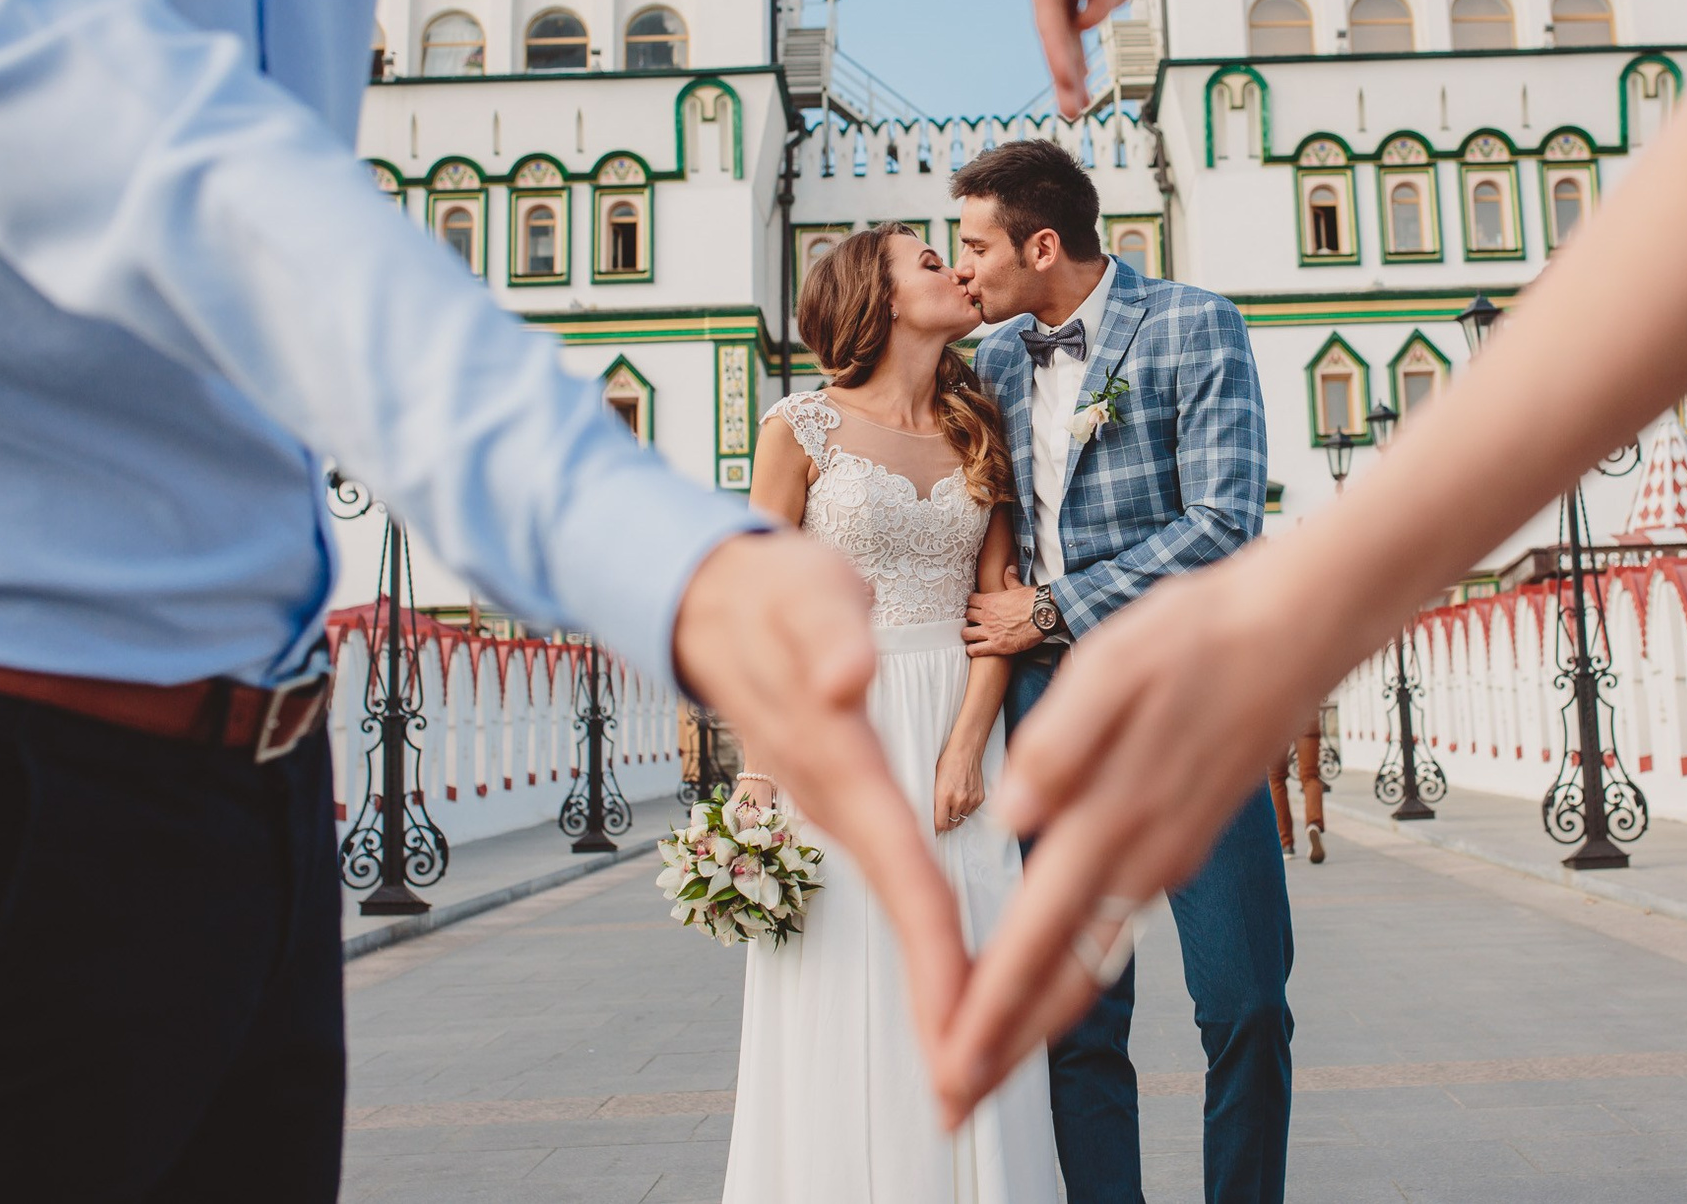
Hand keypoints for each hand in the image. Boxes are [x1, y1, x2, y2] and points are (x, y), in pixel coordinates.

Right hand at [672, 531, 968, 1062]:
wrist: (712, 597)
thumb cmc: (775, 589)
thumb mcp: (802, 591)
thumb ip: (828, 636)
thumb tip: (847, 683)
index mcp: (841, 761)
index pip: (902, 869)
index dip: (935, 952)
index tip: (965, 1028)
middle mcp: (837, 800)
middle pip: (906, 910)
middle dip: (939, 1006)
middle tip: (970, 1097)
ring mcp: (836, 805)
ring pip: (902, 903)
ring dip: (936, 985)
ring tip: (974, 1061)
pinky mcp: (845, 797)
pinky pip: (899, 878)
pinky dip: (928, 939)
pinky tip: (954, 981)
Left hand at [935, 744, 986, 834]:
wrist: (966, 752)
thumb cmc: (948, 763)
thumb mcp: (934, 782)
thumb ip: (934, 801)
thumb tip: (932, 816)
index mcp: (944, 796)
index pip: (940, 824)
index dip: (936, 828)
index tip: (934, 828)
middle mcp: (959, 800)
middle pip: (951, 824)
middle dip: (946, 823)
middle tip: (942, 817)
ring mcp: (971, 800)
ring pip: (962, 819)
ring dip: (956, 815)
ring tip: (952, 804)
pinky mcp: (979, 798)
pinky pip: (971, 811)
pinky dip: (966, 808)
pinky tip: (962, 797)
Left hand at [936, 554, 1321, 1122]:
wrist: (1296, 631)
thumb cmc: (1198, 635)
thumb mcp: (1112, 664)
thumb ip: (1059, 745)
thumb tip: (1013, 816)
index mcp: (1111, 816)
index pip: (1033, 937)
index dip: (988, 1012)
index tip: (952, 1071)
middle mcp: (1142, 857)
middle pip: (1064, 977)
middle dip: (1005, 1046)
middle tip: (953, 1106)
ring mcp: (1167, 855)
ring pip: (1091, 958)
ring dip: (1035, 1014)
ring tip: (984, 1058)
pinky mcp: (1181, 839)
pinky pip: (1114, 923)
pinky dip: (1070, 964)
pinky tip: (1044, 972)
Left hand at [962, 566, 1044, 657]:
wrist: (1043, 615)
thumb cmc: (1033, 602)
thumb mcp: (1019, 587)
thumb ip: (1011, 579)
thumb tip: (1010, 570)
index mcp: (990, 601)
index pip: (971, 600)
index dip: (972, 603)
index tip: (975, 605)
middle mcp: (987, 616)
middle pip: (967, 615)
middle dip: (970, 617)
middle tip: (974, 620)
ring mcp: (990, 632)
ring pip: (967, 633)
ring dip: (968, 634)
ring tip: (972, 635)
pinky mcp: (997, 646)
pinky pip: (976, 650)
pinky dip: (973, 650)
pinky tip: (974, 649)